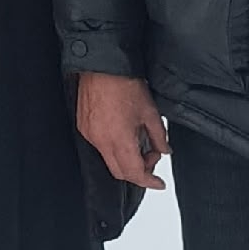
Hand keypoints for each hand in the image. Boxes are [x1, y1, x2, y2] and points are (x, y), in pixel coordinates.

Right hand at [77, 71, 169, 190]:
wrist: (102, 66)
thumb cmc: (124, 84)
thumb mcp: (150, 112)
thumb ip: (159, 136)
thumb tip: (165, 150)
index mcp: (119, 140)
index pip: (134, 173)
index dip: (148, 181)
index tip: (158, 183)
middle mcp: (101, 141)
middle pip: (120, 172)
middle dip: (138, 170)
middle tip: (151, 156)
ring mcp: (90, 135)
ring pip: (109, 160)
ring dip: (126, 159)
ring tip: (138, 141)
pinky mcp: (84, 127)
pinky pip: (99, 147)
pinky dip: (114, 148)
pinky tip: (124, 134)